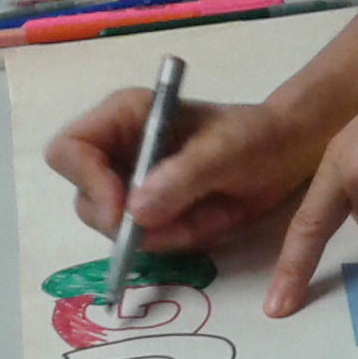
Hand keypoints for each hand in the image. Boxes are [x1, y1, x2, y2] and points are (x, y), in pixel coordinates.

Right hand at [46, 92, 326, 253]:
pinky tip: (207, 221)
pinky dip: (176, 240)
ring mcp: (132, 183)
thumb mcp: (224, 151)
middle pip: (85, 199)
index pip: (69, 150)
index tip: (122, 212)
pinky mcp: (152, 211)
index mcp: (124, 117)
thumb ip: (180, 177)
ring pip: (115, 228)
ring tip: (206, 215)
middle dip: (126, 223)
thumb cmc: (257, 136)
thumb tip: (134, 211)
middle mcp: (118, 150)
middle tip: (176, 226)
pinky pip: (147, 241)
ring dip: (160, 234)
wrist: (288, 153)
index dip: (86, 182)